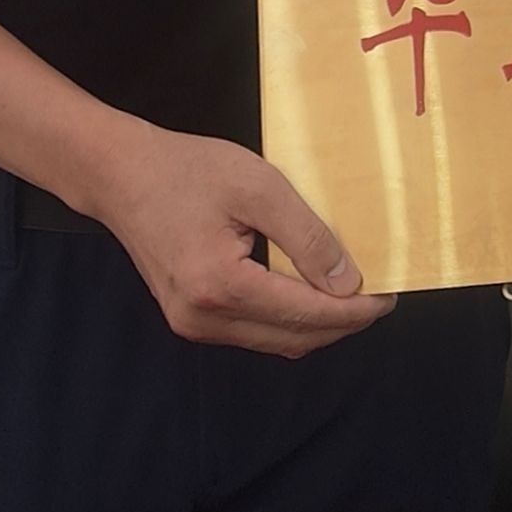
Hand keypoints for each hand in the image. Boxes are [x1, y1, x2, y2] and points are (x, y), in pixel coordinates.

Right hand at [85, 122, 393, 356]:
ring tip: (352, 296)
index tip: (390, 295)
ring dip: (317, 325)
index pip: (306, 314)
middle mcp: (204, 318)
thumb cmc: (187, 170)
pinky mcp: (190, 318)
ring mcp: (193, 325)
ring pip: (275, 341)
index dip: (354, 310)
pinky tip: (310, 293)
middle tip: (380, 297)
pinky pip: (253, 331)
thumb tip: (348, 283)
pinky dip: (288, 319)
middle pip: (294, 339)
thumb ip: (307, 236)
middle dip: (342, 323)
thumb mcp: (258, 187)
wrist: (120, 174)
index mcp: (220, 286)